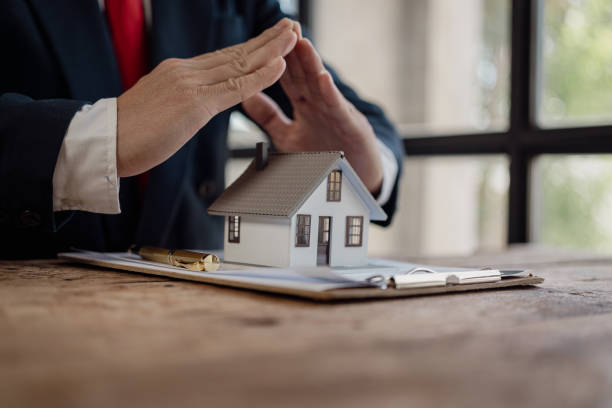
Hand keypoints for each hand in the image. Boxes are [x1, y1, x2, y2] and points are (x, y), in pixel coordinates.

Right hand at [116, 18, 297, 176]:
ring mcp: (190, 84)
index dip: (251, 48)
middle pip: (236, 53)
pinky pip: (234, 88)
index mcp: (179, 72)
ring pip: (239, 64)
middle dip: (267, 40)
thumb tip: (196, 103)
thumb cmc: (129, 133)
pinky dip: (260, 75)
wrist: (104, 142)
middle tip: (291, 25)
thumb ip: (182, 99)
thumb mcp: (160, 107)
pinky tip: (279, 65)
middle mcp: (186, 71)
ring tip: (294, 35)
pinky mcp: (194, 104)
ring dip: (272, 50)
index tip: (271, 39)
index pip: (224, 57)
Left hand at [241, 29, 382, 192]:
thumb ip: (268, 117)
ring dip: (312, 64)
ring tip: (302, 42)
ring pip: (322, 85)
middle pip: (305, 74)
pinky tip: (323, 78)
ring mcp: (337, 113)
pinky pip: (339, 109)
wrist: (352, 179)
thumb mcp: (288, 136)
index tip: (263, 39)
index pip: (288, 77)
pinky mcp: (352, 127)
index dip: (276, 59)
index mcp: (305, 105)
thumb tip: (246, 96)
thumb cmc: (323, 156)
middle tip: (284, 27)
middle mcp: (320, 104)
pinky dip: (331, 94)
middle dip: (295, 50)